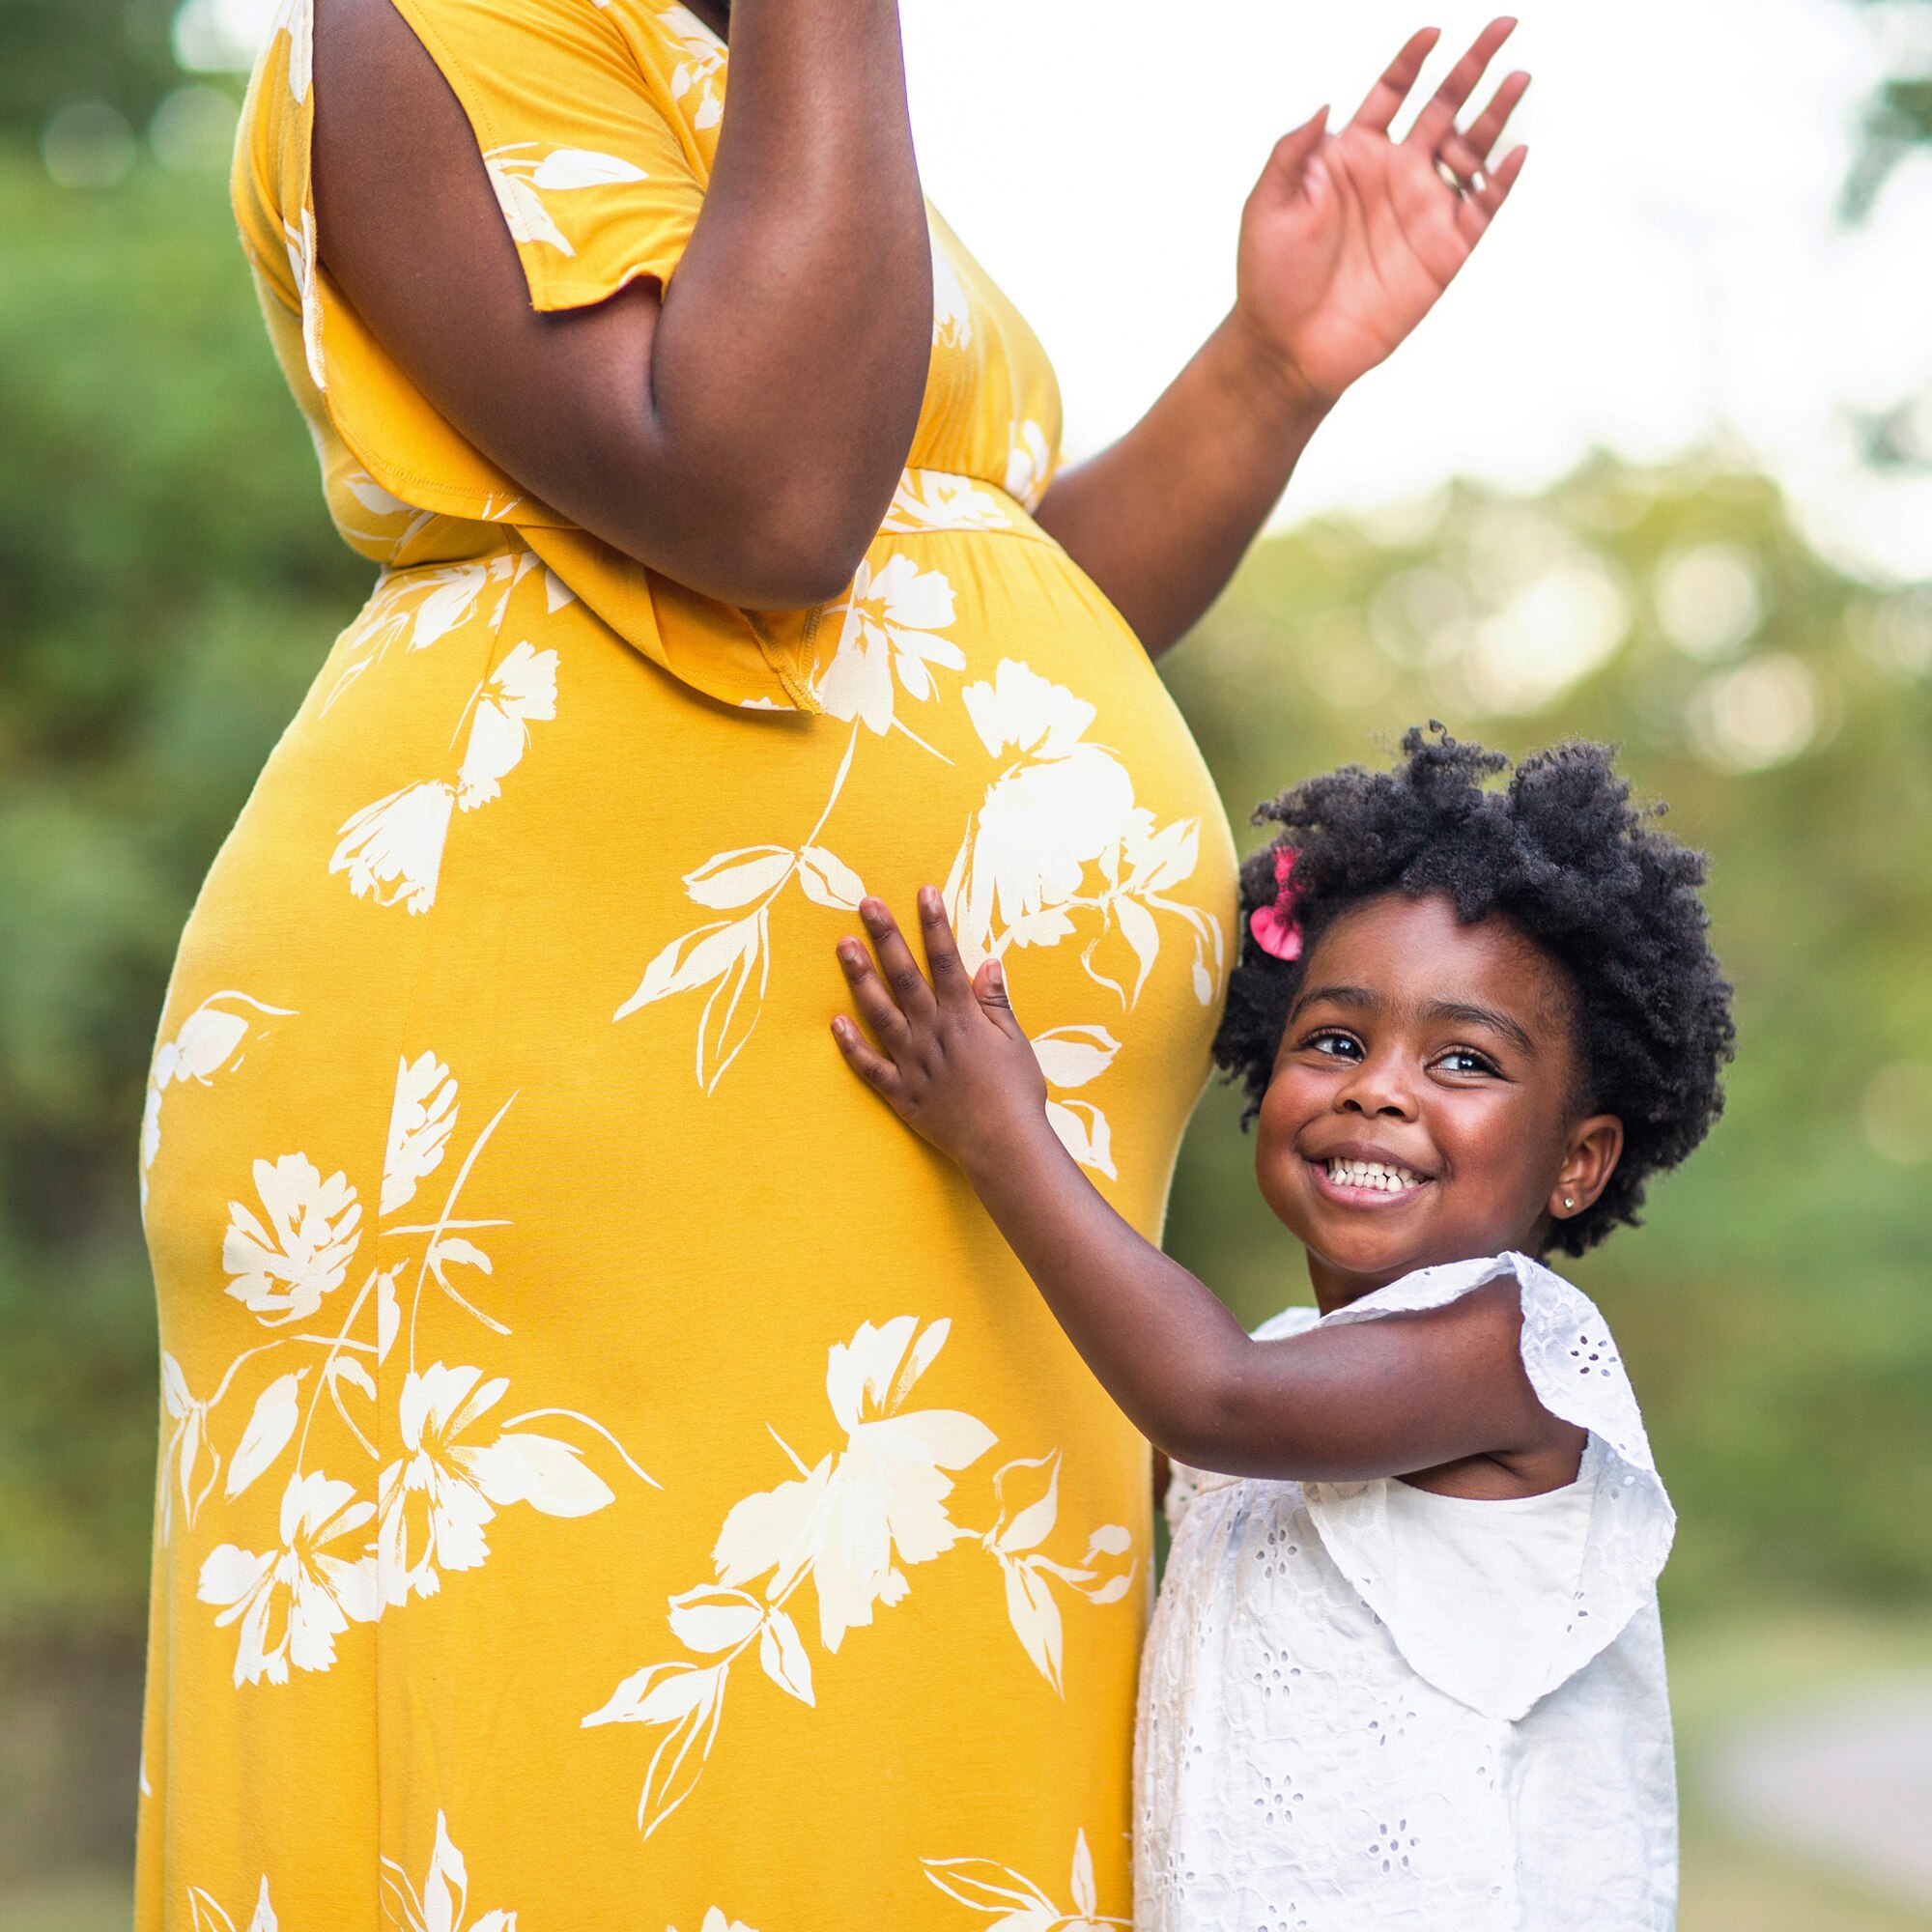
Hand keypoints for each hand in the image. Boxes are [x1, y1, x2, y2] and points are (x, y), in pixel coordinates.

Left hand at [832, 889, 1049, 1173]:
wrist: (1004, 1144)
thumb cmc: (1017, 1093)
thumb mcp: (1016, 1042)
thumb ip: (996, 1003)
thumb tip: (987, 963)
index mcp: (964, 1018)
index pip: (945, 960)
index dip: (934, 924)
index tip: (923, 892)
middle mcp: (933, 1033)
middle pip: (905, 977)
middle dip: (886, 937)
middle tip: (867, 904)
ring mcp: (912, 1062)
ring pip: (880, 1013)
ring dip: (861, 978)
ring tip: (844, 947)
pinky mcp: (901, 1093)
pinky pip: (870, 1066)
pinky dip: (851, 1046)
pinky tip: (834, 1022)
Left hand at [1233, 19, 1529, 405]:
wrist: (1288, 346)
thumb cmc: (1270, 277)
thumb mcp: (1265, 205)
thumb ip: (1292, 151)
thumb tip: (1325, 106)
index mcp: (1352, 156)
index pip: (1391, 92)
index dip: (1412, 60)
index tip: (1432, 32)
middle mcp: (1393, 174)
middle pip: (1443, 105)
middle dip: (1473, 64)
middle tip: (1503, 25)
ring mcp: (1422, 210)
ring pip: (1471, 148)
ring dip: (1496, 112)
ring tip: (1517, 78)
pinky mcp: (1444, 251)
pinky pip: (1483, 207)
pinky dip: (1502, 180)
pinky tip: (1516, 152)